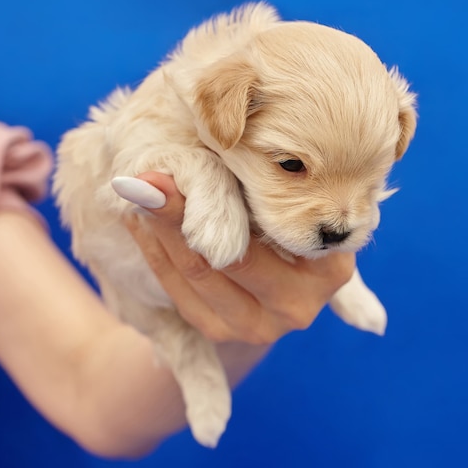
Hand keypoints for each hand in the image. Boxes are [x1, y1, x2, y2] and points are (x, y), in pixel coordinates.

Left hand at [121, 172, 355, 344]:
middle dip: (183, 208)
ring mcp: (260, 326)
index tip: (192, 158)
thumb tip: (219, 134)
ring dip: (161, 227)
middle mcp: (300, 303)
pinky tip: (138, 219)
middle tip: (146, 175)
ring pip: (199, 270)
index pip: (279, 226)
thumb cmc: (284, 228)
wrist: (272, 291)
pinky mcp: (220, 333)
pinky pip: (178, 289)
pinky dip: (154, 250)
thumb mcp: (292, 207)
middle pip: (232, 253)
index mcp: (330, 268)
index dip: (231, 190)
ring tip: (136, 190)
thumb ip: (274, 185)